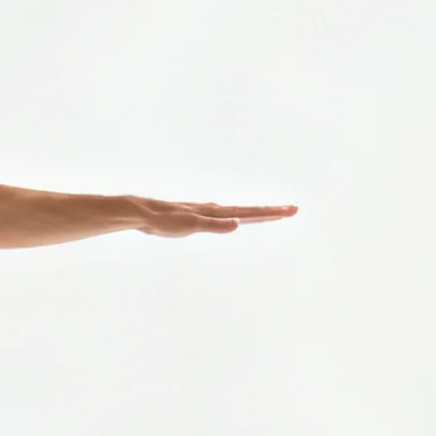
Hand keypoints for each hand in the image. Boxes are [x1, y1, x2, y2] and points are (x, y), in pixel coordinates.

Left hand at [131, 196, 297, 237]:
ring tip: (271, 214)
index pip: (250, 213)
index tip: (290, 211)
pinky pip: (223, 217)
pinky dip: (236, 217)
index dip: (271, 213)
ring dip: (255, 213)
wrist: (142, 213)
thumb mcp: (190, 226)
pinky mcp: (196, 217)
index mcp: (217, 213)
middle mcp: (215, 210)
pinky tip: (233, 219)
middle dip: (271, 212)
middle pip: (248, 211)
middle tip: (292, 210)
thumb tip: (237, 224)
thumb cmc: (165, 221)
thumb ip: (214, 226)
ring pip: (237, 212)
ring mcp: (206, 213)